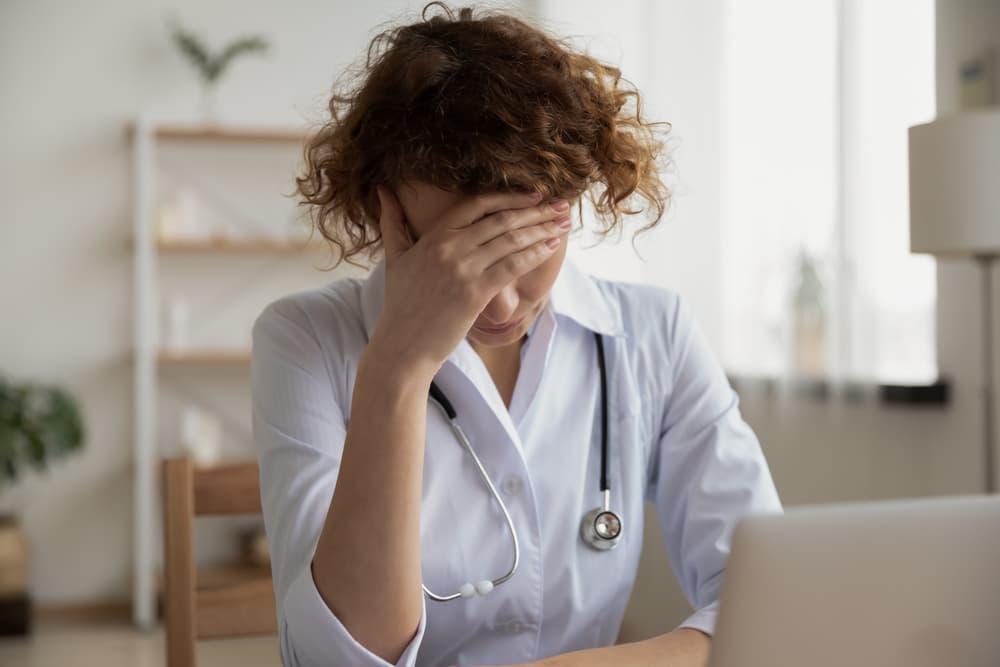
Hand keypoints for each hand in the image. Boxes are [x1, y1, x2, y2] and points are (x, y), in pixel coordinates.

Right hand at [370, 185, 569, 375]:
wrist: (402, 347)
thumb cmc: (400, 304)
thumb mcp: (394, 258)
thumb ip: (392, 221)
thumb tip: (383, 190)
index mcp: (433, 236)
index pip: (477, 204)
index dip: (509, 196)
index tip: (534, 193)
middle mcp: (449, 247)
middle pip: (501, 219)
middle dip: (536, 210)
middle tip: (561, 204)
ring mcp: (463, 269)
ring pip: (511, 240)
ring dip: (542, 229)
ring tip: (564, 223)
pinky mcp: (475, 293)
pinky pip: (513, 266)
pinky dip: (535, 253)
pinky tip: (552, 246)